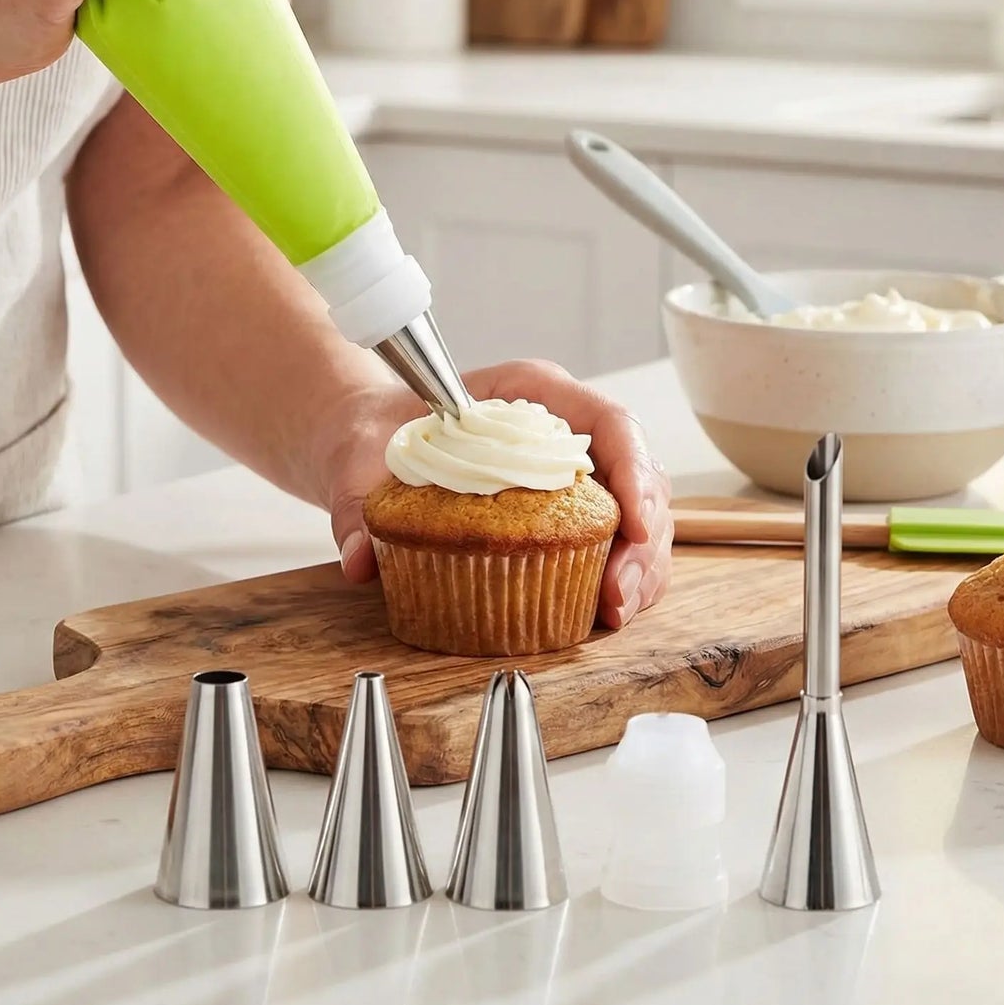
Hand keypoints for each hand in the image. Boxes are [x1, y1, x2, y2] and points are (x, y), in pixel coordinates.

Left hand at [321, 361, 673, 628]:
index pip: (610, 422)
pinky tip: (605, 611)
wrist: (369, 439)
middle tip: (618, 594)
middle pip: (640, 476)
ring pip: (641, 514)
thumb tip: (360, 558)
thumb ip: (360, 504)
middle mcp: (566, 430)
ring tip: (615, 610)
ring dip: (641, 566)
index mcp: (532, 393)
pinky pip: (617, 541)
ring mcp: (574, 472)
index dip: (635, 471)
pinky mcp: (569, 511)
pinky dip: (621, 576)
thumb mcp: (360, 458)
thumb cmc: (380, 432)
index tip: (634, 524)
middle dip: (643, 539)